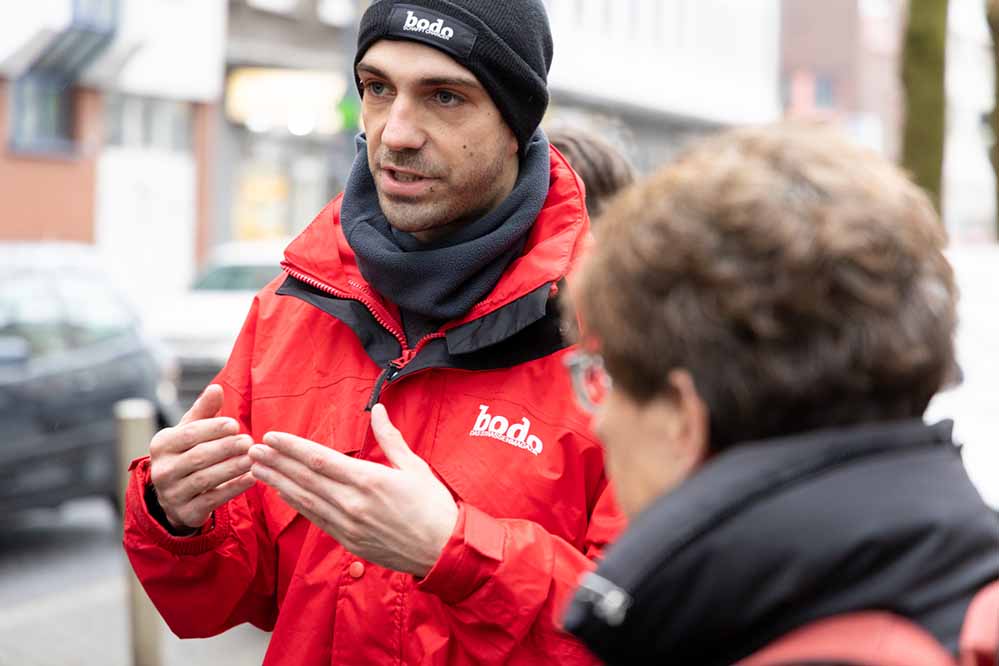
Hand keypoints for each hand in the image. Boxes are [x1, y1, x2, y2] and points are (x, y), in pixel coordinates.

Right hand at [148, 384, 254, 532]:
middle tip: (249, 442)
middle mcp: (162, 470)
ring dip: (232, 467)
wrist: (175, 496)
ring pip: (206, 479)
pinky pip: (213, 499)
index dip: (213, 428)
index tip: (235, 424)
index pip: (189, 434)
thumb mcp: (190, 431)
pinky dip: (234, 488)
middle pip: (198, 456)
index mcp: (161, 445)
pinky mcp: (186, 512)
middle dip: (226, 448)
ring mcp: (172, 494)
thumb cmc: (187, 453)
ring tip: (253, 458)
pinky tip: (252, 478)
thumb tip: (217, 388)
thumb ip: (204, 410)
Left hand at [248, 403, 458, 576]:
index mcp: (370, 480)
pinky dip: (296, 504)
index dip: (292, 447)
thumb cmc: (434, 506)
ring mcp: (348, 525)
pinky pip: (316, 519)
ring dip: (277, 482)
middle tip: (252, 448)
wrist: (443, 551)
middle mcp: (353, 503)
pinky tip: (282, 493)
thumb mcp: (415, 466)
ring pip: (305, 500)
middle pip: (305, 478)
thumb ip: (391, 438)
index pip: (320, 459)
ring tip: (256, 468)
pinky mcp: (349, 541)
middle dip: (276, 462)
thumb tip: (379, 409)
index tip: (272, 436)